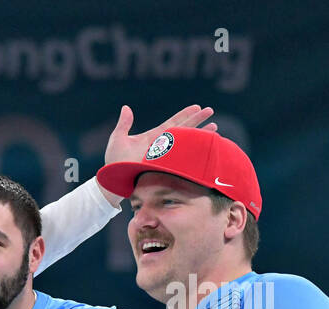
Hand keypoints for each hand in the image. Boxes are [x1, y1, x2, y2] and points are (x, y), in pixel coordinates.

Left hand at [99, 105, 218, 204]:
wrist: (113, 180)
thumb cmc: (113, 161)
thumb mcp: (117, 139)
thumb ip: (124, 124)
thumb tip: (126, 108)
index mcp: (153, 137)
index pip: (172, 123)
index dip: (184, 115)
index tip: (197, 107)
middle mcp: (162, 145)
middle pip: (183, 130)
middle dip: (197, 120)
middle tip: (211, 110)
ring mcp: (164, 156)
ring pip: (186, 143)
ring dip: (200, 135)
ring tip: (214, 127)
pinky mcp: (165, 165)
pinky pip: (182, 158)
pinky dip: (193, 152)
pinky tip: (205, 147)